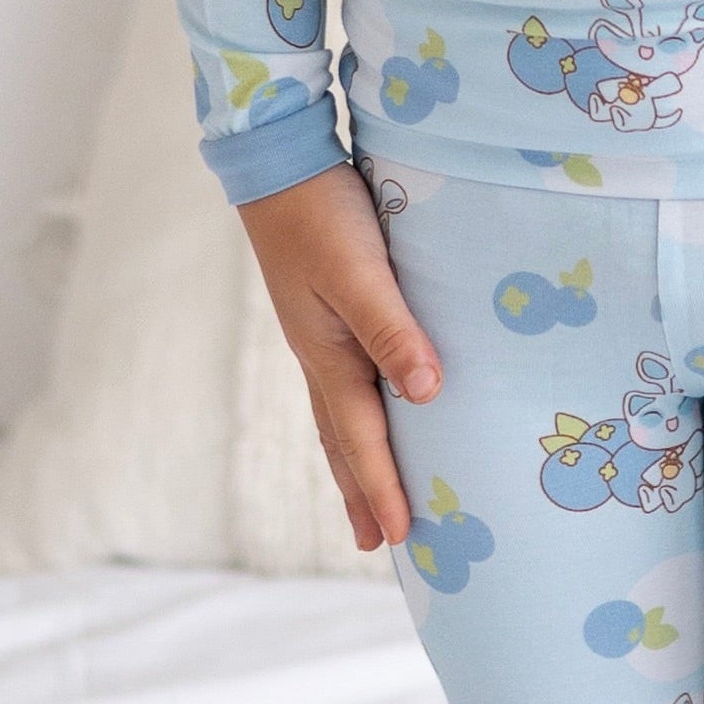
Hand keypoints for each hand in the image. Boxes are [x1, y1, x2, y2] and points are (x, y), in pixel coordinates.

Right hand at [235, 163, 442, 551]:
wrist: (278, 161)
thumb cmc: (320, 214)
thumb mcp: (358, 273)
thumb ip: (392, 331)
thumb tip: (426, 396)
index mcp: (327, 354)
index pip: (361, 437)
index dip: (382, 487)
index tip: (400, 539)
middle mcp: (318, 352)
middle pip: (341, 437)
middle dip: (360, 489)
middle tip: (376, 543)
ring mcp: (317, 330)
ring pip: (338, 410)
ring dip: (355, 455)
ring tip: (367, 490)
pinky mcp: (324, 305)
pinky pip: (344, 376)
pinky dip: (356, 407)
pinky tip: (372, 397)